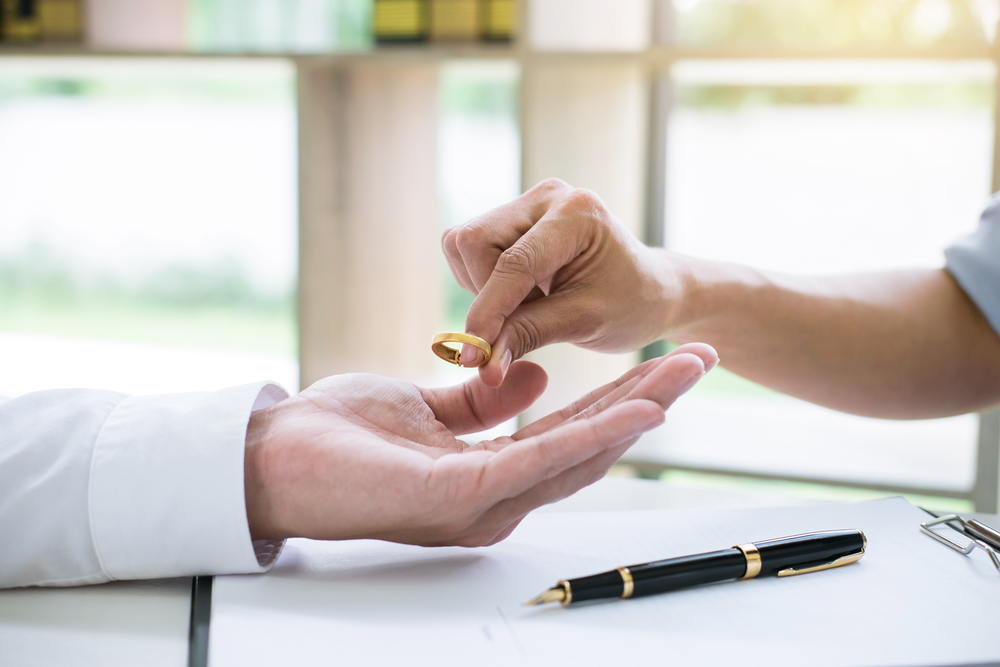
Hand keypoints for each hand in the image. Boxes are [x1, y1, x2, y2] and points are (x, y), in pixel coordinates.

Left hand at [244, 343, 716, 546]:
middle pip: (588, 446)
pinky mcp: (458, 497)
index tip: (661, 363)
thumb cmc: (339, 438)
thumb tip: (536, 377)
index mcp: (487, 477)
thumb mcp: (424, 409)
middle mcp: (495, 499)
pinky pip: (537, 462)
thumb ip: (481, 402)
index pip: (568, 435)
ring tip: (685, 372)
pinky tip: (636, 409)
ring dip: (637, 412)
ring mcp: (480, 504)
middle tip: (699, 359)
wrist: (272, 456)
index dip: (619, 399)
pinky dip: (591, 437)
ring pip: (577, 455)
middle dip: (648, 400)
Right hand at [442, 178, 679, 386]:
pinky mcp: (511, 219)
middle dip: (485, 294)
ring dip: (483, 289)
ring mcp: (526, 204)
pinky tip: (521, 295)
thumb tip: (480, 364)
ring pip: (464, 246)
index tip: (472, 358)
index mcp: (576, 212)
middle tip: (518, 326)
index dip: (488, 312)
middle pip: (474, 242)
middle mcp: (547, 197)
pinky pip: (468, 251)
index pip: (513, 263)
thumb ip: (528, 336)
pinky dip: (483, 282)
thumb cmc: (631, 306)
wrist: (650, 290)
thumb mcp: (585, 323)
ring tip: (530, 307)